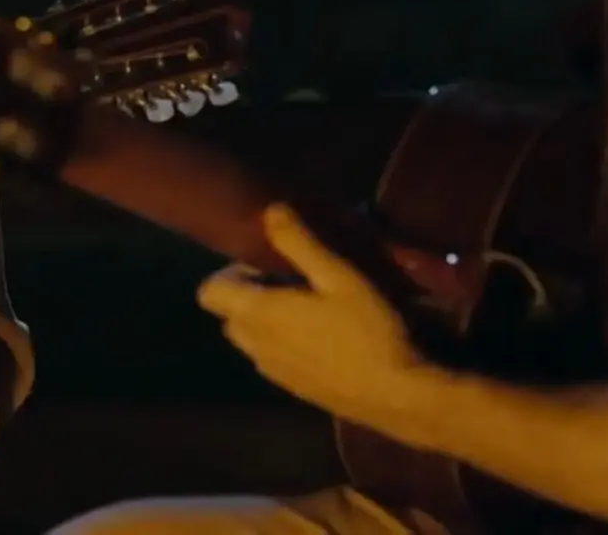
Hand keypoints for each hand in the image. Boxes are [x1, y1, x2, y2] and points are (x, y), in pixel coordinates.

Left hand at [198, 204, 438, 440]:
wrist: (399, 396)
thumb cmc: (367, 329)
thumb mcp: (337, 276)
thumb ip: (298, 242)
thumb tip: (269, 210)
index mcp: (257, 315)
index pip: (208, 291)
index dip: (231, 272)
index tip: (267, 264)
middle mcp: (254, 346)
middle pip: (228, 314)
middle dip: (249, 294)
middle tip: (292, 280)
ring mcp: (273, 373)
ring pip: (251, 338)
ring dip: (266, 320)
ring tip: (310, 307)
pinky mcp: (294, 390)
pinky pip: (272, 358)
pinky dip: (283, 343)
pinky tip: (325, 337)